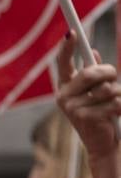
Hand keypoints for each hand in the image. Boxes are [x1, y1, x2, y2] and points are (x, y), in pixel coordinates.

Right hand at [55, 34, 120, 164]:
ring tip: (114, 103)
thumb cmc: (99, 114)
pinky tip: (116, 114)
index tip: (73, 33)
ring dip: (118, 93)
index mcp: (65, 87)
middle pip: (91, 73)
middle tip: (114, 76)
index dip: (67, 48)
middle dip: (108, 72)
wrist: (101, 144)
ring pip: (107, 88)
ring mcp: (73, 108)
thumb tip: (93, 52)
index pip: (63, 63)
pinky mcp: (86, 118)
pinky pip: (114, 102)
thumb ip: (91, 73)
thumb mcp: (94, 92)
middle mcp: (64, 96)